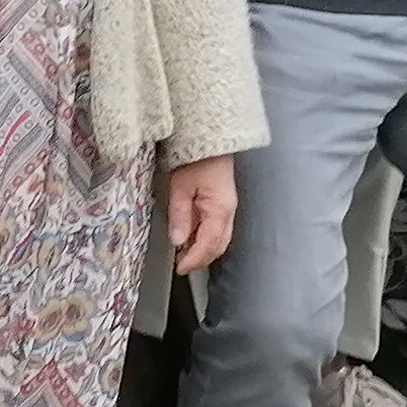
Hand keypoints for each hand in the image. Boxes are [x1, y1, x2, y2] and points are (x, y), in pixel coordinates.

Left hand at [165, 154, 238, 273]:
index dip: (194, 260)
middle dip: (201, 259)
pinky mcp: (224, 201)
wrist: (209, 138)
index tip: (180, 268)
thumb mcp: (180, 186)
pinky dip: (207, 237)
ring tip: (185, 255)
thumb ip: (180, 215)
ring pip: (220, 238)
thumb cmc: (195, 157)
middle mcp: (228, 211)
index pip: (208, 245)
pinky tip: (193, 237)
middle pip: (218, 245)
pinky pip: (219, 227)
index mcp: (220, 209)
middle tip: (182, 266)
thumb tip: (178, 240)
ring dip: (204, 250)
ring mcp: (228, 206)